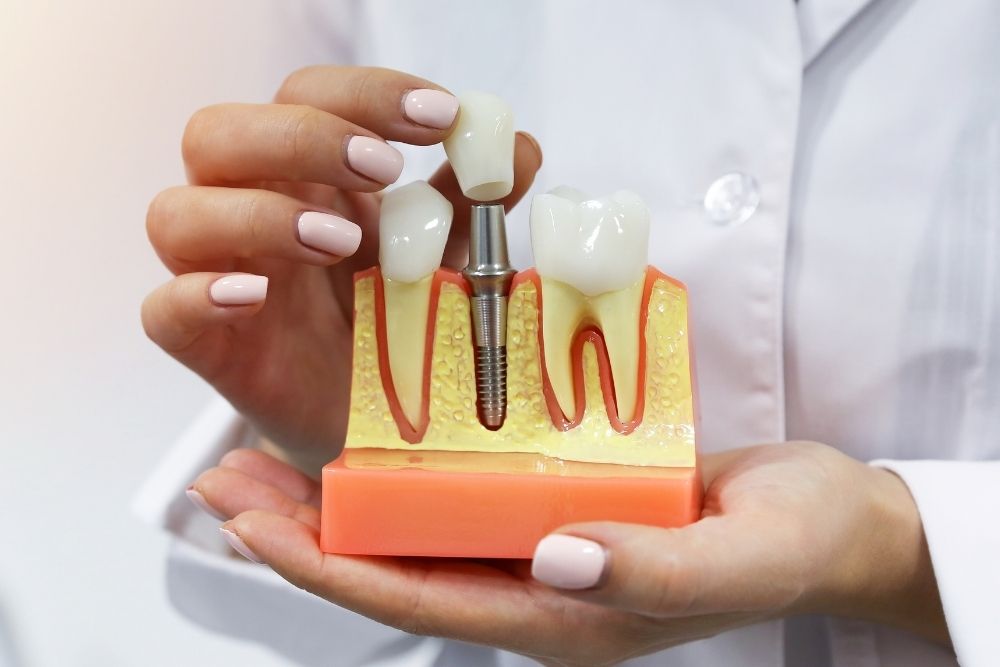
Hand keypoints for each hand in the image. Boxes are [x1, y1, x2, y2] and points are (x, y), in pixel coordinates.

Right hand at [142, 66, 542, 453]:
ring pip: (176, 212)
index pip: (303, 96)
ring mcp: (220, 278)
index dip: (364, 93)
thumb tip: (517, 146)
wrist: (374, 423)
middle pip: (218, 133)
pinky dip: (199, 294)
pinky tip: (257, 296)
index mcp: (307, 178)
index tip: (439, 116)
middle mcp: (249, 212)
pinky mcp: (207, 347)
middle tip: (383, 168)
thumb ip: (472, 203)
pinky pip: (163, 310)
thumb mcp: (444, 257)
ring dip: (257, 214)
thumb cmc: (397, 324)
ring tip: (340, 245)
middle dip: (303, 138)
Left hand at [190, 441, 947, 664]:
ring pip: (416, 527)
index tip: (250, 521)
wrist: (831, 524)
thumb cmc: (794, 543)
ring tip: (263, 454)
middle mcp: (537, 584)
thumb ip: (650, 567)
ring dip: (337, 494)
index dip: (326, 565)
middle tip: (222, 482)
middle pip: (394, 565)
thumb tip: (554, 555)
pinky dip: (405, 465)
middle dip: (300, 530)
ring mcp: (543, 543)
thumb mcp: (738, 558)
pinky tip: (369, 431)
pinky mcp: (558, 500)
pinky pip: (463, 490)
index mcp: (564, 616)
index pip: (420, 599)